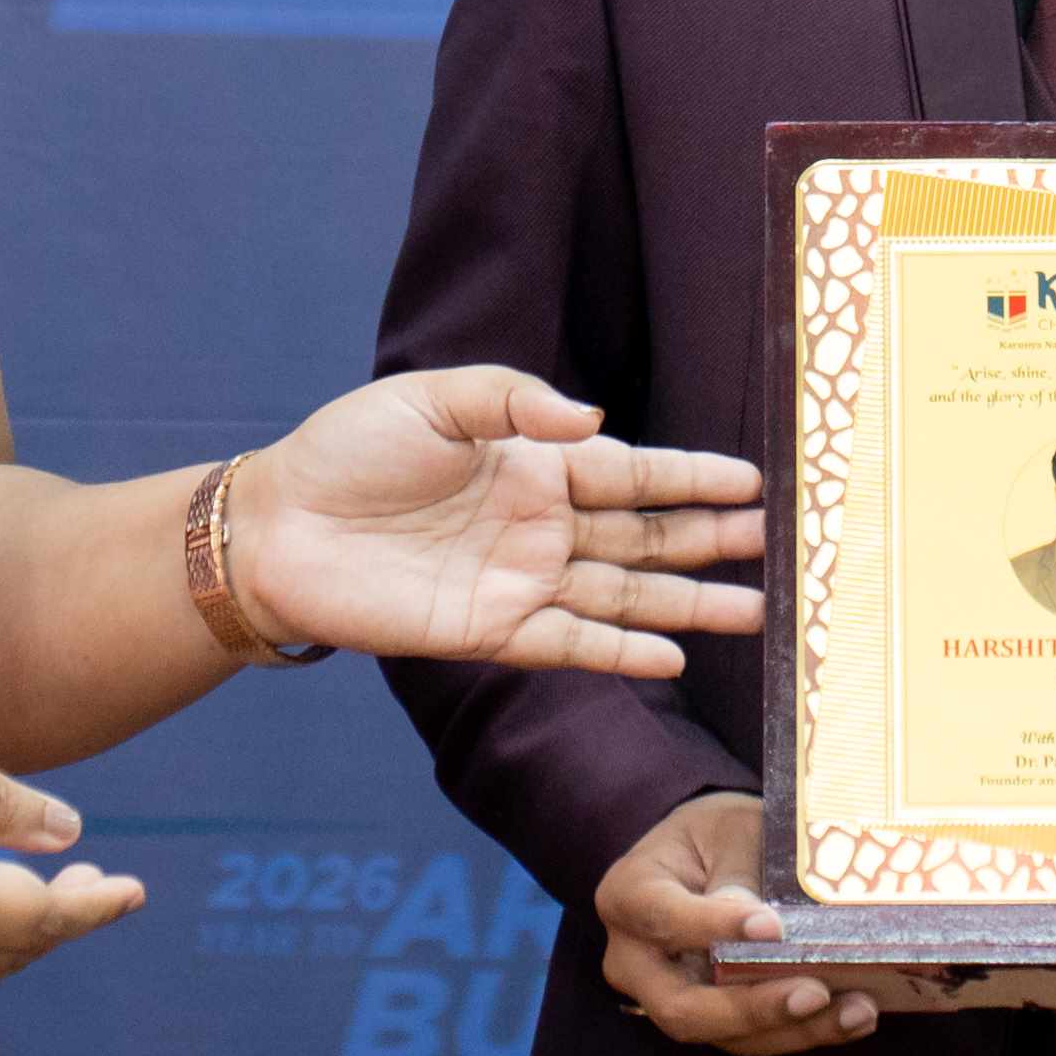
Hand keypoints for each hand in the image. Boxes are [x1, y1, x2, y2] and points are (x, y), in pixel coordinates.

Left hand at [230, 368, 767, 677]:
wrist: (277, 527)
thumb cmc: (349, 450)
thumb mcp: (433, 398)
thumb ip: (514, 402)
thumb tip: (595, 420)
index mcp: (533, 464)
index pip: (633, 472)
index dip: (692, 477)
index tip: (755, 481)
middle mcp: (538, 526)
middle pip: (644, 539)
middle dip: (710, 541)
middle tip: (778, 545)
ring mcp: (518, 581)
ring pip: (624, 598)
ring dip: (688, 605)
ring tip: (754, 610)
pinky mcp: (488, 631)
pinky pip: (570, 645)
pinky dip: (621, 653)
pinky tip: (673, 657)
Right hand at [590, 791, 874, 1054]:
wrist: (707, 854)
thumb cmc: (716, 834)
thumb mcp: (730, 830)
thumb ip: (741, 873)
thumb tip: (770, 933)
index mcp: (628, 896)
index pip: (662, 919)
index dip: (713, 928)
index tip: (772, 926)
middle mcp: (634, 961)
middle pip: (682, 1007)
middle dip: (753, 1008)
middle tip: (815, 994)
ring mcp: (667, 998)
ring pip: (722, 1034)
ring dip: (793, 1031)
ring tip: (857, 1011)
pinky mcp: (709, 1018)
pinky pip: (750, 1038)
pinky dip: (802, 1033)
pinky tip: (851, 1018)